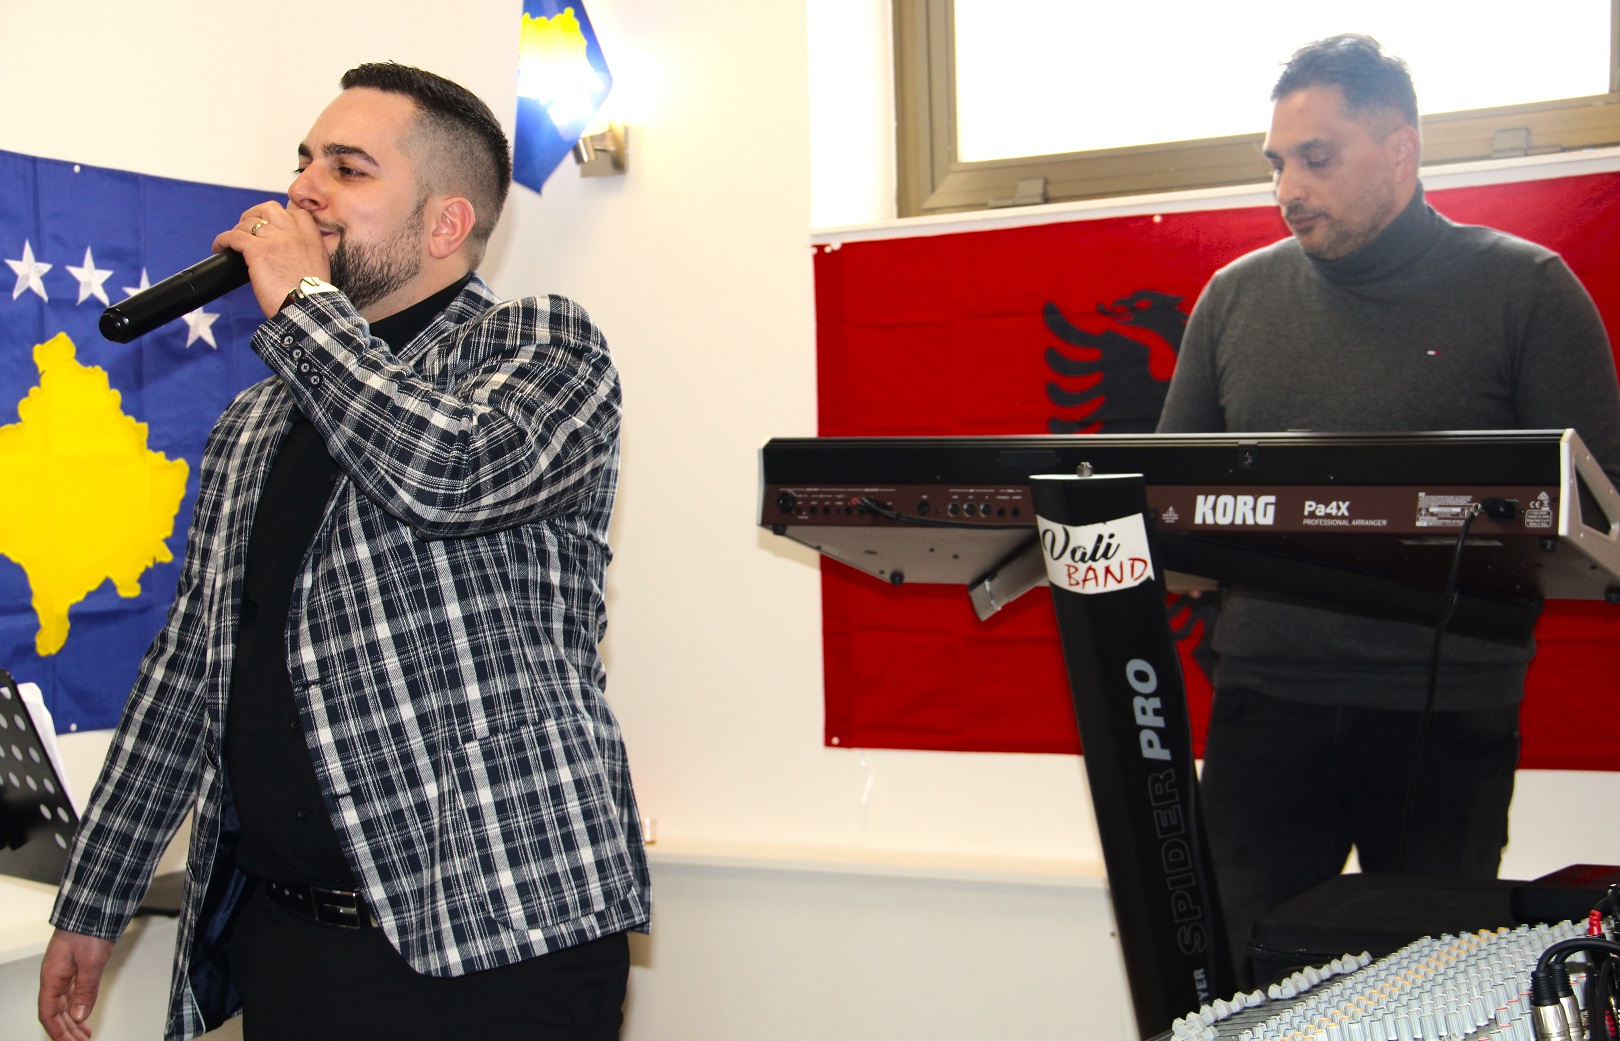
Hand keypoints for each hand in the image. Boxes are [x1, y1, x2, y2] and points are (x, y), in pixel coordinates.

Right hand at [37, 928, 115, 1040]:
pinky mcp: (76, 967)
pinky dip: (78, 1007)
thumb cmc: (88, 929)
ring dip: (72, 1022)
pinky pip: (72, 994)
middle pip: (56, 1012)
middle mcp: (55, 977)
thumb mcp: (90, 962)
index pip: (48, 1013)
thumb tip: (79, 1016)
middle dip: (66, 1031)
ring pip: (64, 1004)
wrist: (95, 907)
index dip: (57, 1031)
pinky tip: (84, 1015)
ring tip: (83, 1036)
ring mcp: (65, 972)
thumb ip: (85, 990)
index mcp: (52, 977)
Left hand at [212, 202, 331, 318]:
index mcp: (311, 237)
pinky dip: (223, 240)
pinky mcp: (257, 250)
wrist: (307, 308)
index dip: (280, 215)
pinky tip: (219, 247)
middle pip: (270, 209)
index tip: (272, 224)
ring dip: (238, 229)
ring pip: (249, 222)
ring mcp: (275, 239)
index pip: (295, 213)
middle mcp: (294, 233)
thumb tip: (290, 253)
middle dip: (255, 214)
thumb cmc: (312, 296)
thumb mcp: (319, 266)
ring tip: (233, 242)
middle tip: (248, 225)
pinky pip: (234, 236)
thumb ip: (306, 252)